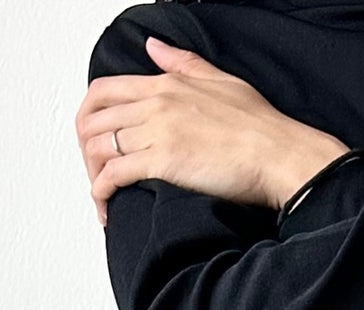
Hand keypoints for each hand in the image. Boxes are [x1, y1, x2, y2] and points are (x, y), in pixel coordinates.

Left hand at [77, 37, 349, 224]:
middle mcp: (155, 102)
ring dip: (92, 174)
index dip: (89, 117)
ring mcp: (157, 130)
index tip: (92, 139)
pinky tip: (106, 208)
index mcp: (165, 82)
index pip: (104, 91)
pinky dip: (101, 193)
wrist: (278, 154)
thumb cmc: (260, 126)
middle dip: (85, 150)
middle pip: (93, 120)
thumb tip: (153, 46)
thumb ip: (182, 63)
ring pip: (99, 147)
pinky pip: (114, 174)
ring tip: (102, 196)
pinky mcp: (163, 161)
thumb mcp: (220, 80)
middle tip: (95, 173)